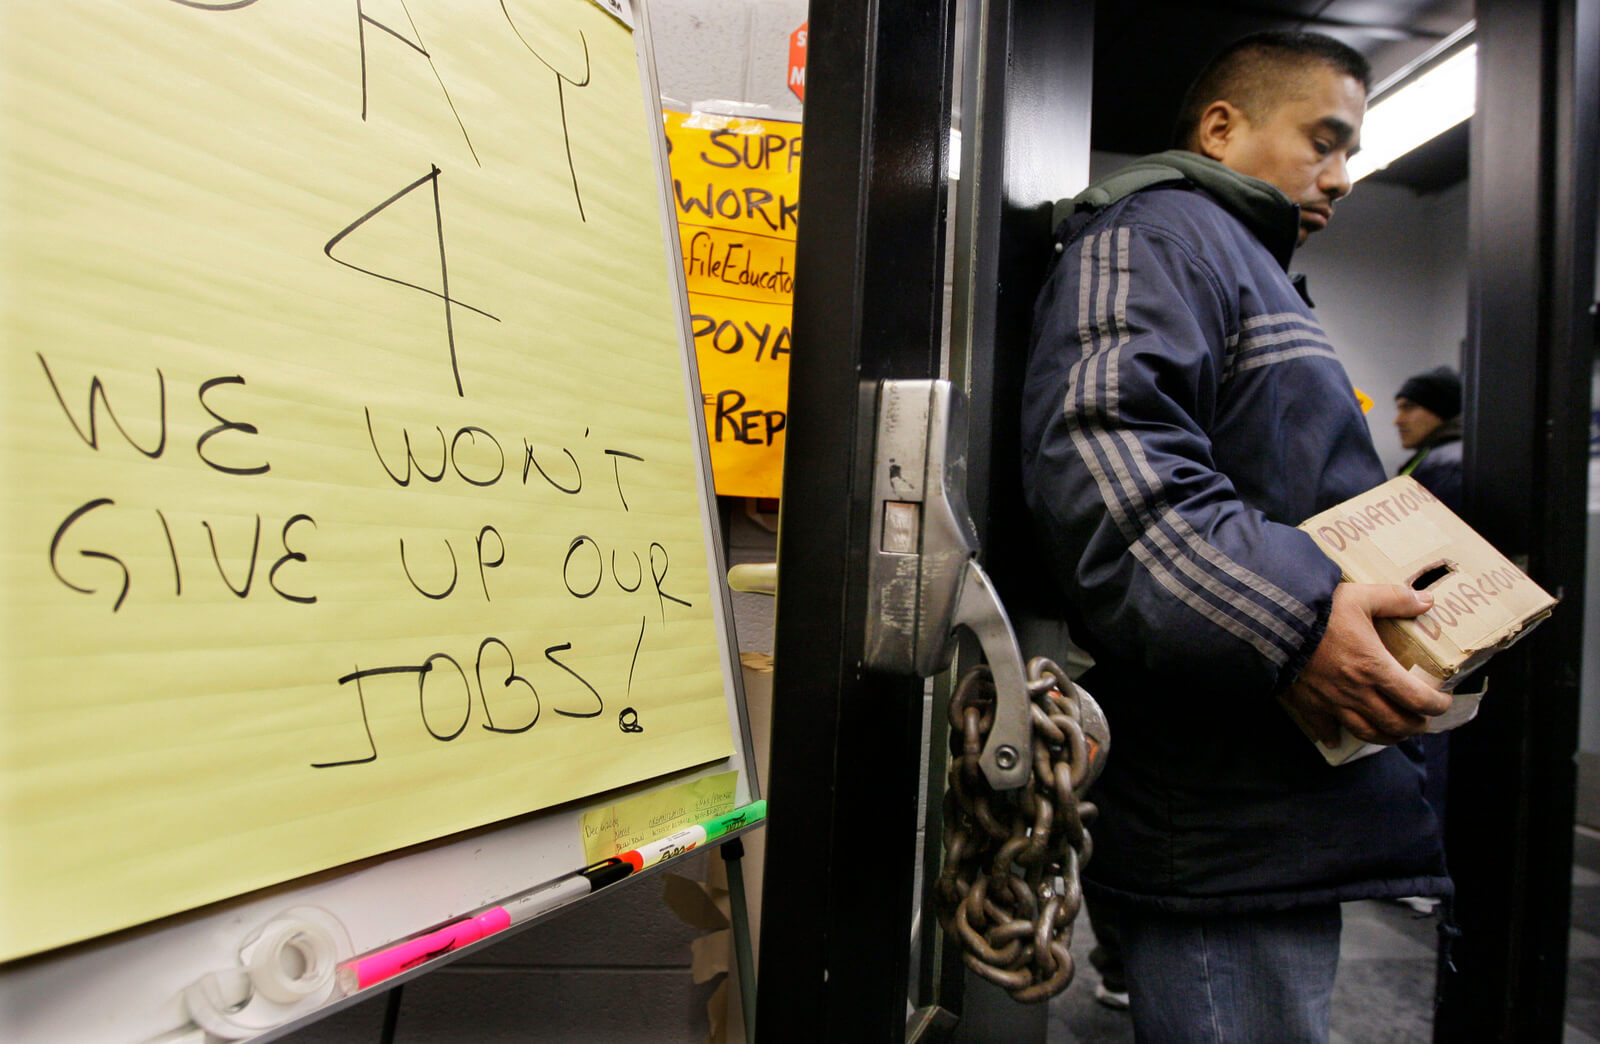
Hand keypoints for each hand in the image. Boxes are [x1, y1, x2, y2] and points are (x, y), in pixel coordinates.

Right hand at [1283, 583, 1452, 746]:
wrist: (1273, 624)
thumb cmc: (1319, 611)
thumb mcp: (1360, 596)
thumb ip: (1396, 598)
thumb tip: (1426, 600)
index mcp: (1375, 667)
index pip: (1418, 699)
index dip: (1437, 706)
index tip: (1443, 702)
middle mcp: (1358, 691)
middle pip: (1397, 723)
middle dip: (1416, 726)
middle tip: (1422, 720)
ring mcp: (1333, 702)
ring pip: (1368, 732)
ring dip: (1387, 736)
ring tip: (1395, 733)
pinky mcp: (1309, 703)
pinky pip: (1325, 729)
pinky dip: (1335, 736)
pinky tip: (1338, 738)